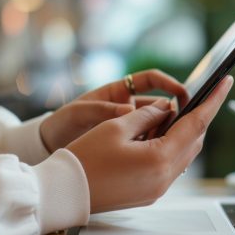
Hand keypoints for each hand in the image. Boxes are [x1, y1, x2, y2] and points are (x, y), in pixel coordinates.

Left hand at [40, 69, 187, 152]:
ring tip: (170, 142)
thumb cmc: (63, 123)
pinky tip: (158, 155)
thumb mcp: (80, 113)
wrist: (50, 147)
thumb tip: (129, 108)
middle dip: (173, 112)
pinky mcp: (129, 145)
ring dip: (165, 132)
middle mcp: (128, 107)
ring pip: (157, 126)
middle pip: (160, 105)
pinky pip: (149, 144)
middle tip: (184, 123)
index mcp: (119, 92)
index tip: (182, 93)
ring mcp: (130, 127)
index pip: (152, 80)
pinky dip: (155, 147)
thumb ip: (103, 110)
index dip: (169, 83)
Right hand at [67, 76, 233, 212]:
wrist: (63, 193)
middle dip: (196, 117)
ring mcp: (158, 189)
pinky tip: (154, 135)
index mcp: (160, 159)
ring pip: (182, 154)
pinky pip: (169, 166)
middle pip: (193, 141)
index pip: (197, 124)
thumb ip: (147, 114)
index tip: (226, 82)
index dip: (214, 100)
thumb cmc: (84, 159)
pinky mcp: (149, 194)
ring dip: (180, 133)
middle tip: (195, 96)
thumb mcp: (116, 127)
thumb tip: (166, 108)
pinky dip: (168, 147)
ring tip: (166, 115)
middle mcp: (165, 178)